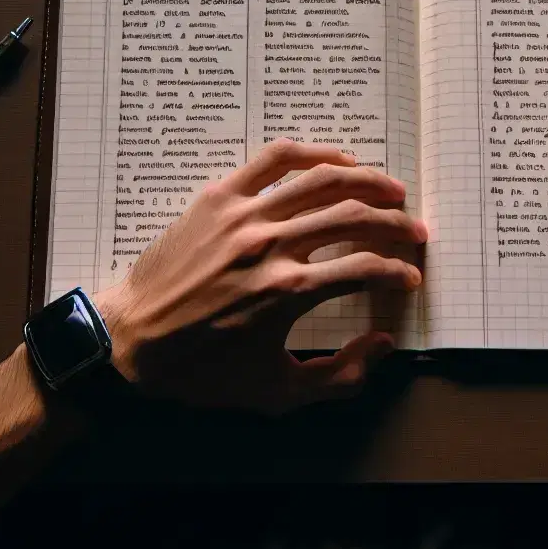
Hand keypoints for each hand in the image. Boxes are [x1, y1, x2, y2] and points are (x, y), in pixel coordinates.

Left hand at [91, 140, 425, 414]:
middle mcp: (272, 245)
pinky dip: (314, 153)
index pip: (366, 268)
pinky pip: (275, 160)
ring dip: (367, 181)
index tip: (410, 276)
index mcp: (290, 292)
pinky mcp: (218, 198)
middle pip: (353, 217)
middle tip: (414, 231)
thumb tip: (383, 344)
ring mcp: (244, 216)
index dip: (398, 271)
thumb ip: (339, 377)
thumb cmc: (203, 372)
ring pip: (321, 180)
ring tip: (391, 190)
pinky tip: (339, 161)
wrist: (133, 341)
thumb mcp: (276, 394)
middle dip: (395, 224)